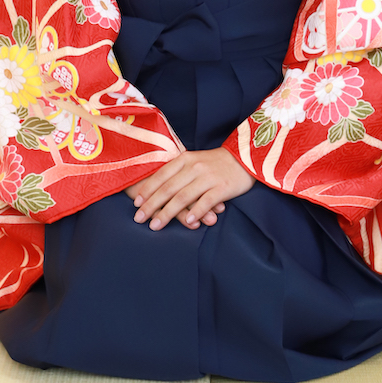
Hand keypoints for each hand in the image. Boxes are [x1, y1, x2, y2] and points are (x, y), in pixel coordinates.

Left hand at [124, 149, 253, 230]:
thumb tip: (156, 190)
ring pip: (183, 197)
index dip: (148, 190)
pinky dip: (196, 212)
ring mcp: (208, 177)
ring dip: (168, 213)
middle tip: (139, 219)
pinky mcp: (222, 187)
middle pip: (169, 188)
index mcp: (185, 159)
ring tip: (156, 225)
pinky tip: (188, 222)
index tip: (136, 204)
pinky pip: (206, 201)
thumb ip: (177, 172)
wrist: (245, 157)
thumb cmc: (215, 163)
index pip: (162, 175)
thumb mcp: (194, 160)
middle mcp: (194, 167)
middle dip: (151, 205)